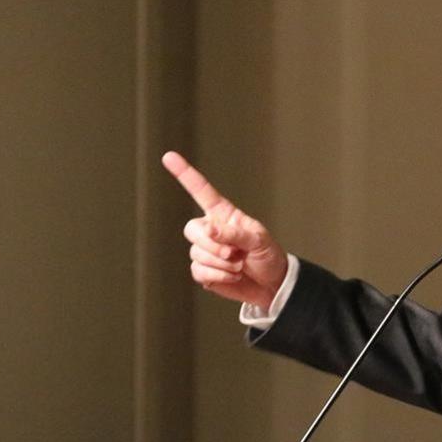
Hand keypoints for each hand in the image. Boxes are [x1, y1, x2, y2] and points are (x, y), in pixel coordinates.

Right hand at [162, 151, 287, 309]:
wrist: (272, 285)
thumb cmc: (268, 257)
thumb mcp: (259, 241)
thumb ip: (234, 234)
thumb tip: (209, 230)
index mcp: (225, 215)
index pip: (201, 191)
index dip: (185, 174)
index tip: (169, 156)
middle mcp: (211, 230)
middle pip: (192, 230)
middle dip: (213, 244)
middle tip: (235, 254)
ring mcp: (206, 250)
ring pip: (196, 253)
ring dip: (220, 263)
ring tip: (239, 265)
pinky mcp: (204, 270)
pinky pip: (198, 271)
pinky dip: (217, 276)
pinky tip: (232, 276)